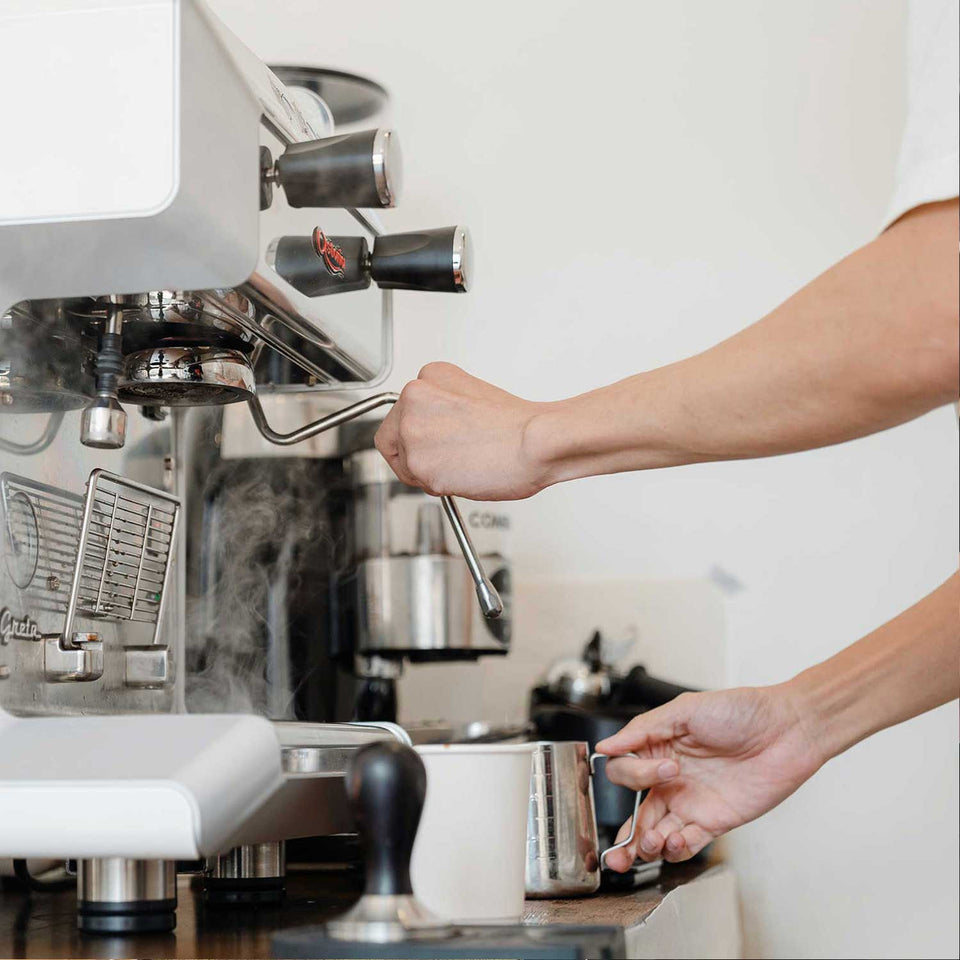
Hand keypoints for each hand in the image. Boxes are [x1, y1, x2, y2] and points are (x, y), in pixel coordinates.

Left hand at [374, 362, 549, 500]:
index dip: (415, 436)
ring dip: (429, 474)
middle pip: (393, 439)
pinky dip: (441, 487)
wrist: (537, 442)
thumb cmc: (518, 426)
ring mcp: (413, 431)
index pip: (400, 413)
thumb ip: (442, 408)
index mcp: (429, 378)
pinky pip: (422, 485)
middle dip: (415, 456)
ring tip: (464, 466)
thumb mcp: (471, 397)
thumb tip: (433, 432)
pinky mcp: (419, 463)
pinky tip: (466, 475)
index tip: (430, 444)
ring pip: (405, 466)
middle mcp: (414, 400)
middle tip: (446, 462)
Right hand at [595, 686, 822, 868]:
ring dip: (648, 846)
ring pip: (657, 834)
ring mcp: (692, 801)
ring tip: (652, 843)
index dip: (636, 774)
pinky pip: (688, 843)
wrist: (787, 729)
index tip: (667, 767)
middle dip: (624, 837)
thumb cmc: (741, 710)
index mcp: (658, 748)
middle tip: (617, 852)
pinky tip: (677, 842)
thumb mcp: (686, 709)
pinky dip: (677, 849)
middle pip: (636, 812)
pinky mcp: (715, 821)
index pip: (626, 772)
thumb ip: (644, 729)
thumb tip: (607, 747)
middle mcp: (671, 778)